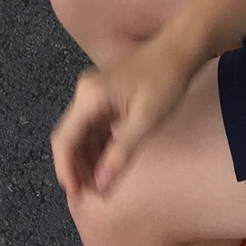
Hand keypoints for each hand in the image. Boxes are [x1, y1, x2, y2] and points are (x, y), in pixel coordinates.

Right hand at [50, 38, 196, 198]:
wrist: (180, 49)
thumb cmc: (165, 80)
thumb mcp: (146, 122)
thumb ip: (120, 155)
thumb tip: (101, 185)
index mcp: (90, 96)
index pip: (65, 140)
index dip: (66, 170)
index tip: (77, 196)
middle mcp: (85, 93)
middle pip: (69, 138)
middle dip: (77, 168)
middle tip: (93, 194)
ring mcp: (94, 94)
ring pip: (80, 135)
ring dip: (88, 160)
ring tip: (102, 184)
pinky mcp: (104, 96)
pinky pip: (94, 127)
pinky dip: (98, 148)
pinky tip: (109, 163)